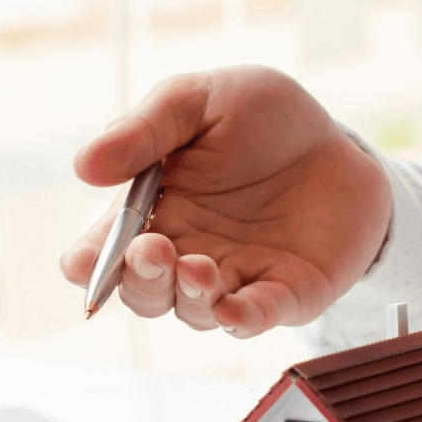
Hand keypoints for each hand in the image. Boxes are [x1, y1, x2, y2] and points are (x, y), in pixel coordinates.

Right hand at [60, 66, 391, 336]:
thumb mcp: (199, 101)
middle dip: (140, 279)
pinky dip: (241, 320)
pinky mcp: (284, 295)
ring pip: (194, 311)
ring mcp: (234, 279)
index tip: (81, 263)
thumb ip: (145, 131)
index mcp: (154, 212)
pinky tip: (233, 310)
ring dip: (188, 295)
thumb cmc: (262, 120)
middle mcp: (185, 254)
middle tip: (151, 251)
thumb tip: (83, 166)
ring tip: (197, 266)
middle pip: (144, 291)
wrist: (341, 141)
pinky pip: (255, 318)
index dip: (88, 263)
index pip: (106, 251)